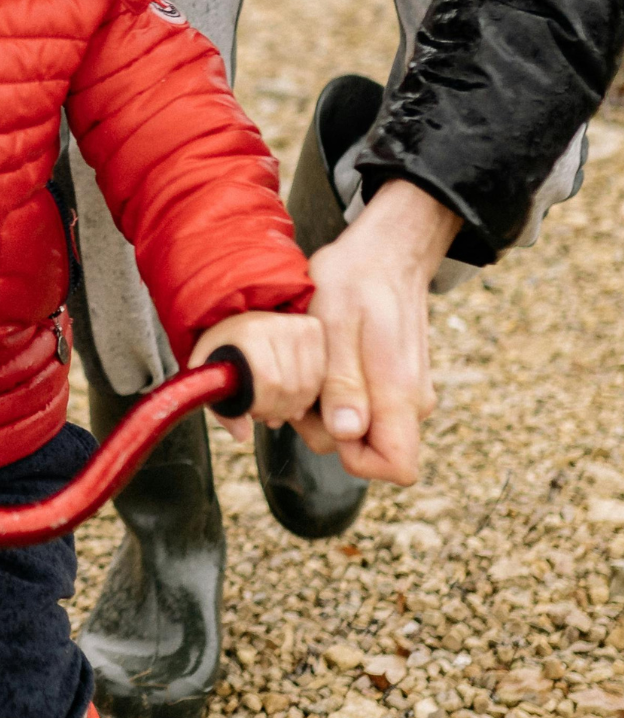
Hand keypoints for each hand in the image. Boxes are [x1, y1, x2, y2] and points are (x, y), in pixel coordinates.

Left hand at [188, 309, 325, 443]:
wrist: (236, 320)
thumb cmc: (221, 350)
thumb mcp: (209, 375)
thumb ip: (221, 408)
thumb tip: (243, 435)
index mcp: (249, 332)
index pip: (269, 382)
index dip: (263, 406)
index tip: (252, 412)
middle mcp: (278, 324)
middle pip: (291, 386)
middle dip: (277, 410)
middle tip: (264, 413)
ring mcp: (300, 325)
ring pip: (309, 385)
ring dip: (294, 406)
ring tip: (276, 405)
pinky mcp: (315, 328)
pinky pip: (321, 376)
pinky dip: (309, 394)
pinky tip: (293, 396)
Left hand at [291, 179, 461, 484]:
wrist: (386, 250)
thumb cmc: (357, 279)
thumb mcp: (335, 324)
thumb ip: (342, 382)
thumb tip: (347, 432)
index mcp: (401, 393)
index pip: (397, 467)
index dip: (355, 459)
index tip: (324, 420)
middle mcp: (411, 401)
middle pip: (367, 450)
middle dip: (326, 427)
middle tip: (306, 379)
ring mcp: (405, 392)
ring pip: (360, 429)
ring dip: (327, 408)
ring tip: (314, 361)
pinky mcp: (395, 382)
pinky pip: (363, 406)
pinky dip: (336, 392)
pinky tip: (324, 359)